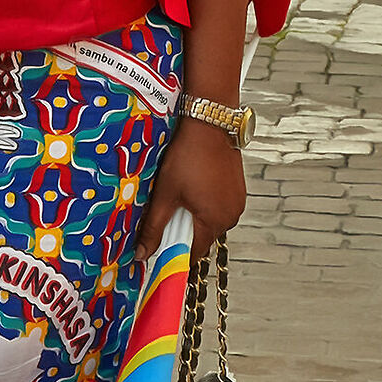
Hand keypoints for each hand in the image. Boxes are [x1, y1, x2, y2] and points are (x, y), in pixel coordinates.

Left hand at [134, 118, 245, 266]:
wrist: (209, 125)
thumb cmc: (186, 158)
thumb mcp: (165, 195)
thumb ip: (153, 228)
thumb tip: (143, 256)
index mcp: (214, 221)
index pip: (192, 254)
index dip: (173, 253)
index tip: (158, 247)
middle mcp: (231, 217)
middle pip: (202, 238)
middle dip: (182, 232)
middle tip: (165, 213)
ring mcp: (238, 203)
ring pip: (210, 222)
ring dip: (194, 217)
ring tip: (180, 196)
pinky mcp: (239, 191)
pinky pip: (219, 208)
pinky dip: (205, 205)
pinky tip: (193, 187)